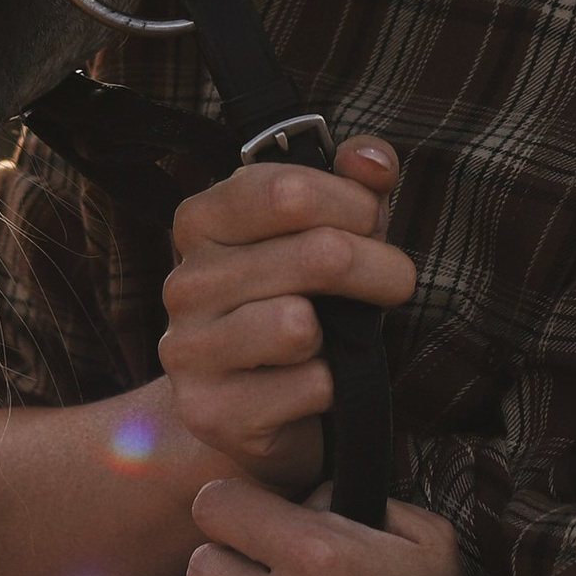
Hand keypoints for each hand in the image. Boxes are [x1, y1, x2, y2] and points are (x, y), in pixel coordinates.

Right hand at [160, 138, 413, 490]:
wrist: (258, 409)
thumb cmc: (304, 300)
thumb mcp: (333, 228)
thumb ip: (356, 181)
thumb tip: (372, 163)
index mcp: (202, 219)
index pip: (288, 190)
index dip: (353, 204)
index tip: (371, 223)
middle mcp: (183, 281)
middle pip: (317, 254)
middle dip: (379, 268)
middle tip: (393, 282)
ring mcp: (189, 350)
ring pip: (299, 324)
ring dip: (350, 333)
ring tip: (340, 337)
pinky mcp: (211, 411)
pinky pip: (309, 386)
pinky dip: (332, 387)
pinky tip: (312, 385)